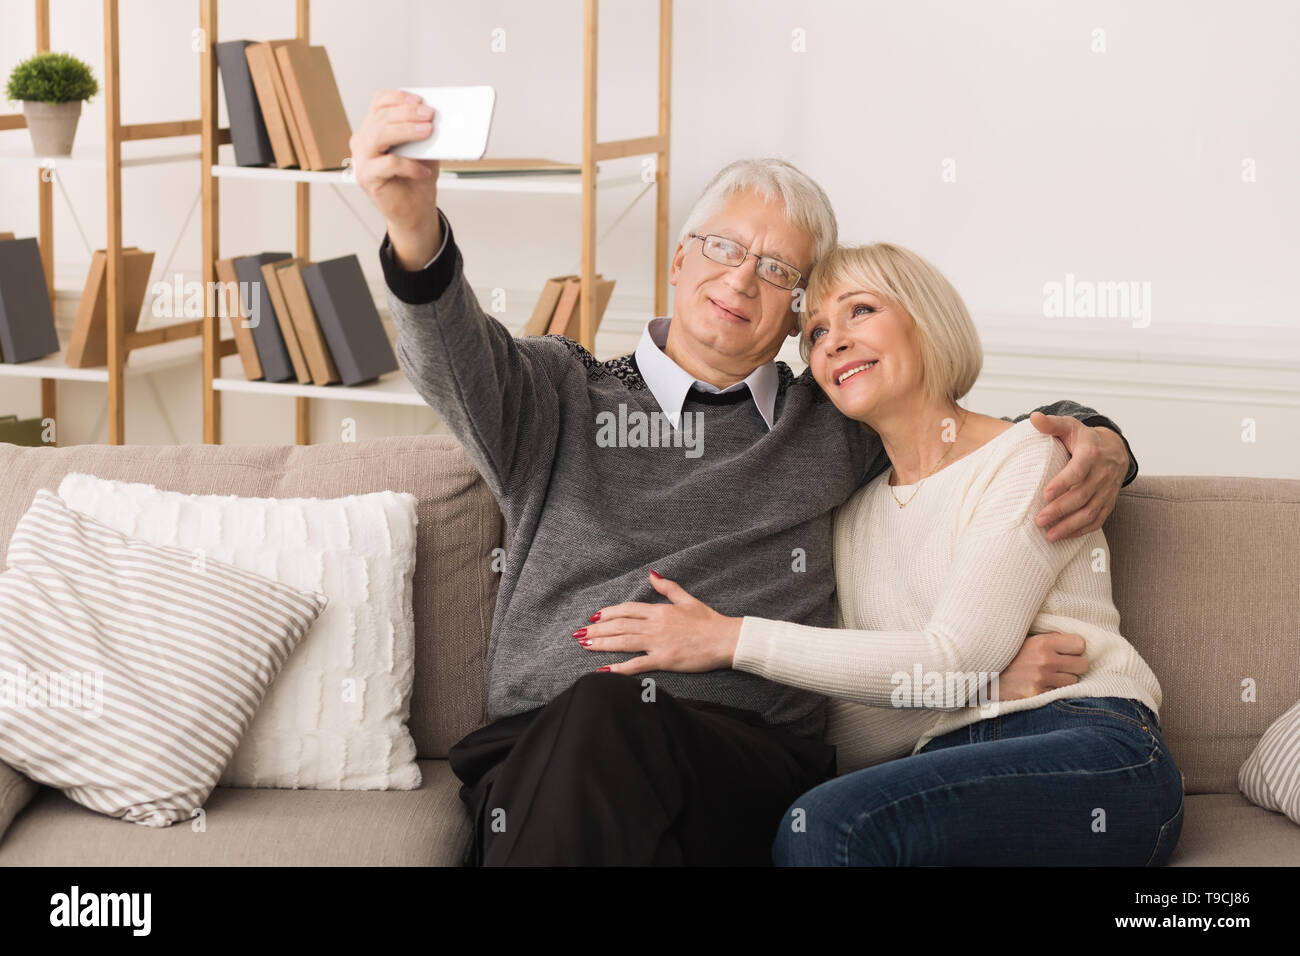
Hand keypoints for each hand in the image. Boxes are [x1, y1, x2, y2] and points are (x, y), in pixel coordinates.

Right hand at [350, 90, 441, 266]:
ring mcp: (362, 159)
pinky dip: (409, 165)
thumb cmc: (417, 177)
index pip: (380, 103)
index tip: (420, 100)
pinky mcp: (366, 177)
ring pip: (380, 135)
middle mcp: (364, 141)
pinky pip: (388, 164)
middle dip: (407, 113)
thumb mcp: (424, 149)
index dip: (399, 98)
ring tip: (428, 131)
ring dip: (406, 130)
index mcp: (374, 128)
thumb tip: (435, 117)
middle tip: (429, 115)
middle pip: (381, 117)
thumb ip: (424, 132)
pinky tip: (423, 170)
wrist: (415, 210)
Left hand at [575, 572, 741, 675]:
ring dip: (601, 643)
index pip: (626, 610)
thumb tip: (652, 573)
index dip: (607, 613)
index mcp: (659, 610)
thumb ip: (668, 587)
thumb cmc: (709, 620)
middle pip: (619, 625)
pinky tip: (604, 671)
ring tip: (584, 644)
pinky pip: (636, 664)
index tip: (593, 616)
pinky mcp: (664, 660)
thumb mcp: (688, 599)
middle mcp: (654, 625)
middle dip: (596, 629)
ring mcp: (658, 643)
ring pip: (623, 642)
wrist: (726, 639)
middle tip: (579, 633)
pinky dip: (618, 668)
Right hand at [995, 631, 1088, 700]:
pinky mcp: (1037, 696)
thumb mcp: (1023, 638)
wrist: (981, 675)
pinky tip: (1042, 686)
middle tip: (1061, 665)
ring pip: (1073, 681)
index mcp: (1042, 642)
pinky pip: (1060, 694)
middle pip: (1082, 664)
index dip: (1075, 648)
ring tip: (1049, 676)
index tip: (1067, 650)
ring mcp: (1042, 680)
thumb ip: (1046, 637)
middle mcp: (1044, 661)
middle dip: (1074, 665)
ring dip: (1064, 680)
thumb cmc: (1005, 655)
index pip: (1080, 644)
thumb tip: (1071, 639)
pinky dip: (1054, 692)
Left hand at [1028, 411, 1127, 540]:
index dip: (1063, 483)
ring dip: (1070, 525)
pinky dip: (1082, 530)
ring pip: (1091, 511)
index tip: (1045, 494)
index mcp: (1091, 453)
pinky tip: (1065, 536)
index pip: (1078, 470)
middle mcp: (1102, 472)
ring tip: (1049, 535)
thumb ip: (1051, 424)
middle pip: (1083, 495)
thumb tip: (1033, 418)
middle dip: (1061, 509)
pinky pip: (1099, 519)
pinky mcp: (1109, 501)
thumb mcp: (1069, 426)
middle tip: (1039, 520)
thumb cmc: (1084, 438)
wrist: (1114, 448)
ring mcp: (1108, 489)